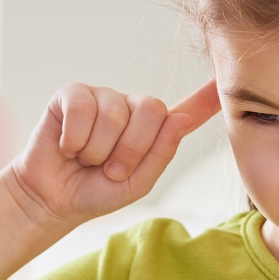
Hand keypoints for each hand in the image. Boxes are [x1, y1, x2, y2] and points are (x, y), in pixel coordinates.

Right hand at [9, 80, 219, 228]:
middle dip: (130, 149)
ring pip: (114, 114)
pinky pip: (83, 108)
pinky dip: (74, 138)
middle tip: (109, 168)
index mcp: (153, 131)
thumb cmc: (95, 191)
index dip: (207, 97)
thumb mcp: (136, 184)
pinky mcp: (72, 95)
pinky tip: (67, 147)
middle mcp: (130, 108)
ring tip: (86, 159)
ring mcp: (102, 97)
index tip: (226, 80)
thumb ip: (161, 154)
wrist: (51, 199)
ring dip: (97, 149)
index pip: (186, 111)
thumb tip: (179, 119)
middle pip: (151, 109)